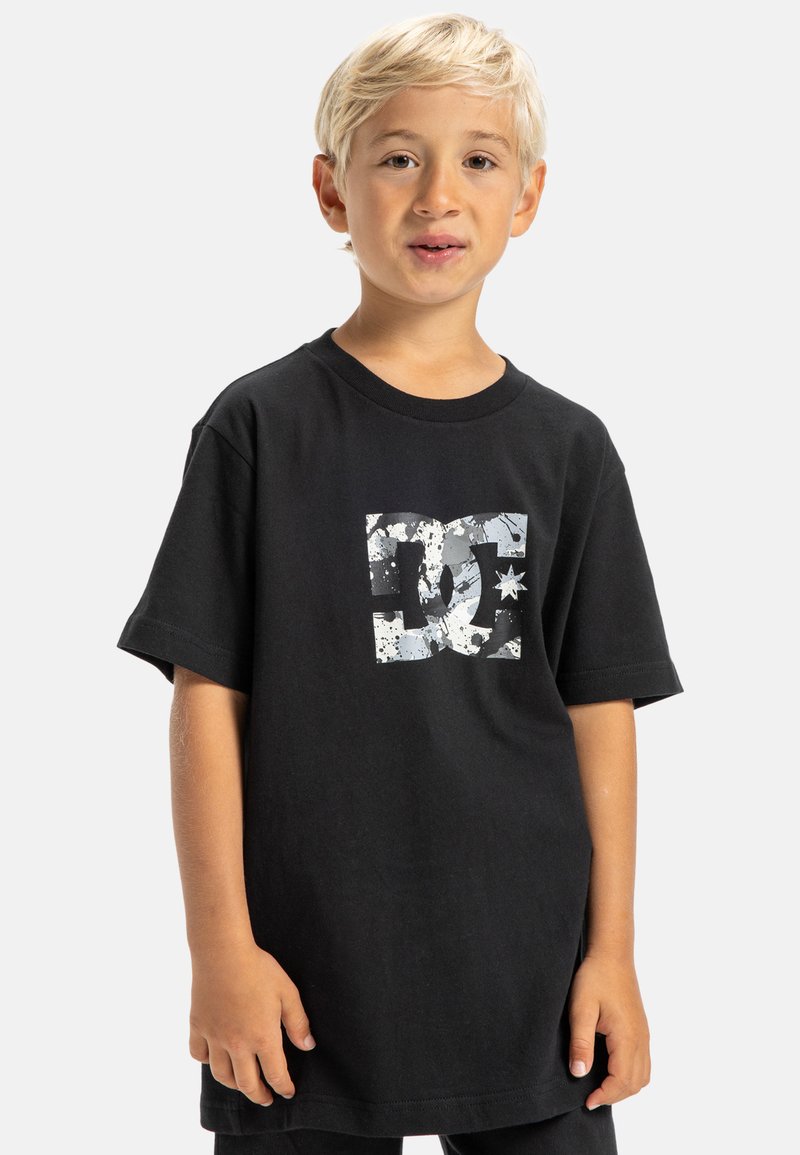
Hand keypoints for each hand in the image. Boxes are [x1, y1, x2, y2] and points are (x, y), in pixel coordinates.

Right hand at [189, 940, 316, 1105]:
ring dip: (234, 1084)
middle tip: (266, 1098)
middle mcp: (236, 1044)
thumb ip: (298, 1022)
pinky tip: (216, 1058)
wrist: (222, 952)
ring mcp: (214, 1037)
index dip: (284, 1087)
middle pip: (247, 1083)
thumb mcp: (287, 992)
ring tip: (243, 1084)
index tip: (288, 1092)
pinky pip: (199, 1055)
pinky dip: (207, 1062)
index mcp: (262, 1037)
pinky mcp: (198, 1026)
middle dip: (259, 1095)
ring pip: (221, 1075)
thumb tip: (307, 1046)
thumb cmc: (258, 969)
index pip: (275, 1074)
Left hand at [567, 951, 650, 1109]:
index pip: (622, 1081)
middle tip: (590, 1097)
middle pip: (636, 1083)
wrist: (612, 955)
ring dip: (624, 1087)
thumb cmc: (595, 977)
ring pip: (642, 1076)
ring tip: (600, 1087)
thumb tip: (579, 1074)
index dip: (605, 1095)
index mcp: (627, 1037)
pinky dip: (630, 1075)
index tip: (586, 1101)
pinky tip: (610, 1070)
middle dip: (614, 1095)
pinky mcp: (641, 1030)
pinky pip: (642, 1063)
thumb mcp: (581, 1008)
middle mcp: (641, 1039)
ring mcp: (644, 1035)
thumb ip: (581, 1042)